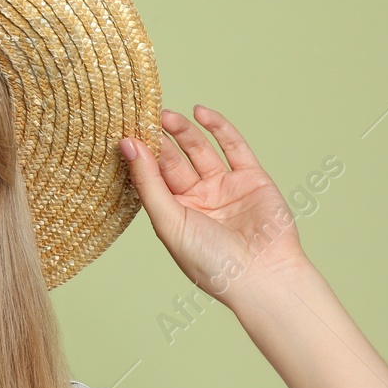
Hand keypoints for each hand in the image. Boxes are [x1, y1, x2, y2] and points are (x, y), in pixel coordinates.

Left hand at [119, 105, 309, 311]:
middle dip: (160, 140)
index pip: (153, 178)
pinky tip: (199, 112)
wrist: (262, 275)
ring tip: (165, 114)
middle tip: (144, 117)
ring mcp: (225, 188)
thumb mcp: (169, 221)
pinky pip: (233, 146)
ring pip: (200, 150)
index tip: (125, 133)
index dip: (140, 157)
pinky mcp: (252, 178)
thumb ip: (148, 182)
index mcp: (175, 214)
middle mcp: (199, 200)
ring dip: (183, 131)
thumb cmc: (211, 260)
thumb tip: (128, 145)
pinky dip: (218, 127)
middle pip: (174, 161)